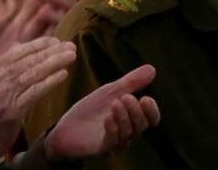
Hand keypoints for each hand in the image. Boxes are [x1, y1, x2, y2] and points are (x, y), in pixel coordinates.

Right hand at [0, 38, 75, 167]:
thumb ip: (3, 65)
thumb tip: (18, 45)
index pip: (15, 52)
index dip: (37, 45)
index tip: (54, 41)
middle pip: (26, 61)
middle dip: (50, 52)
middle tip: (69, 46)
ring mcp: (2, 95)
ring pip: (31, 74)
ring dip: (53, 63)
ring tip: (70, 57)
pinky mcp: (12, 110)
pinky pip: (34, 92)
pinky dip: (49, 82)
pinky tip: (62, 75)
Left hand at [45, 65, 159, 161]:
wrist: (65, 128)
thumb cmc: (89, 111)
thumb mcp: (110, 92)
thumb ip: (130, 83)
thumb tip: (152, 69)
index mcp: (131, 120)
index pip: (150, 119)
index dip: (151, 111)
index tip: (147, 98)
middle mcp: (127, 134)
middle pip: (140, 125)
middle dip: (135, 111)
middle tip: (126, 97)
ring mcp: (115, 143)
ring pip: (127, 133)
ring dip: (123, 117)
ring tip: (117, 102)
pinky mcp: (101, 149)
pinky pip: (111, 142)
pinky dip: (112, 129)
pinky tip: (108, 117)